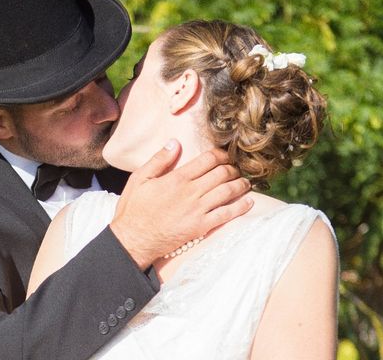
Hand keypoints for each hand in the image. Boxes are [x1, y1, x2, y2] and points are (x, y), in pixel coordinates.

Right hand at [109, 139, 251, 269]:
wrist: (134, 239)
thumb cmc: (134, 209)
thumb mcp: (139, 179)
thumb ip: (158, 160)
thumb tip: (175, 142)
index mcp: (177, 178)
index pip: (207, 160)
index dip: (220, 154)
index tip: (224, 154)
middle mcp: (191, 192)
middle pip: (222, 173)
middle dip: (232, 168)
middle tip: (235, 168)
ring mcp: (198, 210)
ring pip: (227, 191)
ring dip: (240, 184)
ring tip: (245, 181)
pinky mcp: (201, 227)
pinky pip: (227, 214)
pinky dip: (240, 207)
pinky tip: (249, 202)